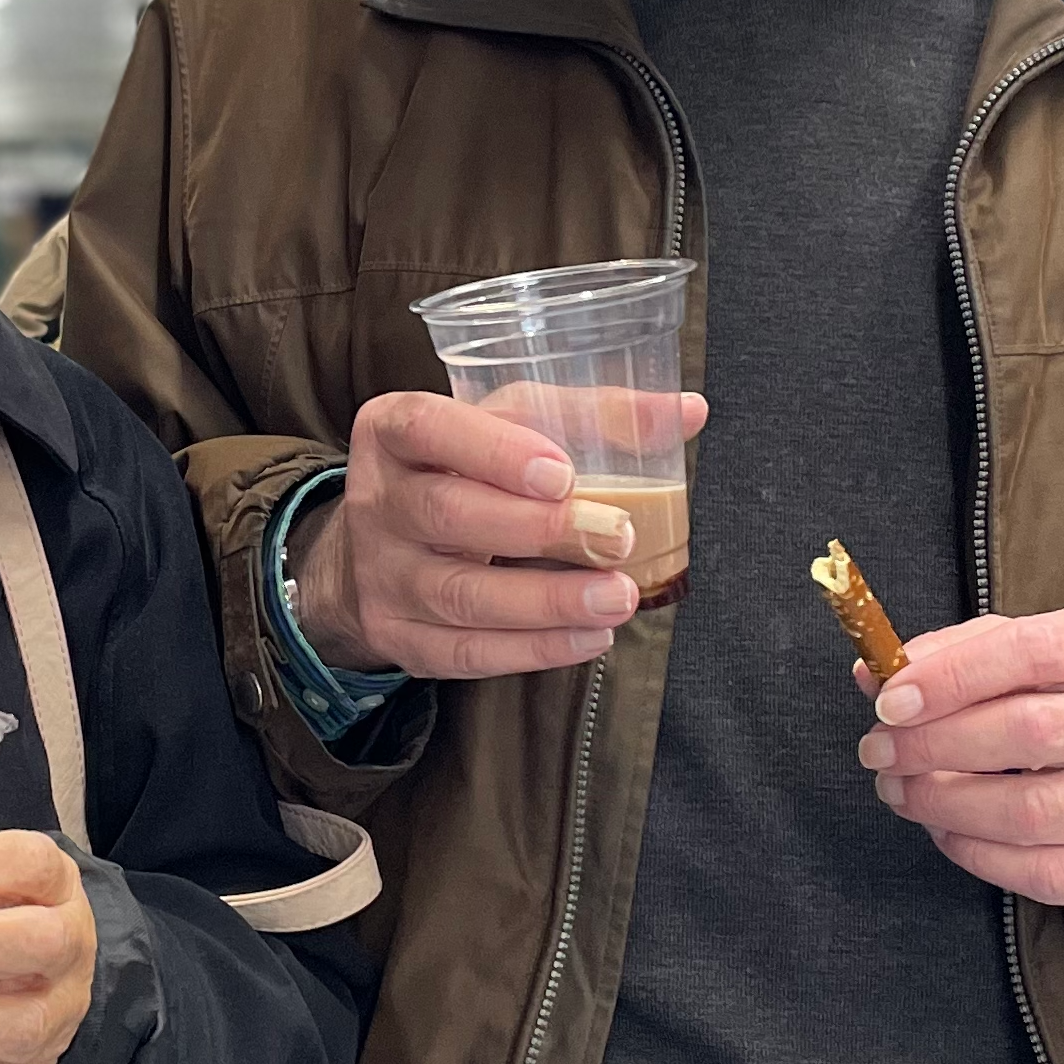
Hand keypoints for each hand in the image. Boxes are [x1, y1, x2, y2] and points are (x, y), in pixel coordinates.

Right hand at [293, 388, 709, 680]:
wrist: (378, 548)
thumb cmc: (460, 468)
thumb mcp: (505, 423)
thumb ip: (589, 414)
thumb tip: (687, 412)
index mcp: (392, 431)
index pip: (428, 429)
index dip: (493, 450)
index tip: (563, 472)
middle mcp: (376, 502)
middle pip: (447, 514)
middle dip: (539, 530)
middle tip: (620, 536)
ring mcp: (381, 575)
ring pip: (461, 594)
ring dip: (548, 601)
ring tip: (619, 596)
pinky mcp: (397, 636)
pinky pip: (466, 651)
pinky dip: (535, 649)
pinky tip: (590, 635)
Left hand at [853, 607, 1063, 908]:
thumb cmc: (1057, 694)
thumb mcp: (1009, 650)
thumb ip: (944, 656)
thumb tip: (872, 676)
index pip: (1030, 652)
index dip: (949, 679)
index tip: (888, 704)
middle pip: (1028, 732)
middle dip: (932, 746)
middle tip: (879, 753)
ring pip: (1029, 812)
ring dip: (942, 805)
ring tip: (900, 790)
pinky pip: (1042, 871)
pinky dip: (975, 854)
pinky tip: (944, 829)